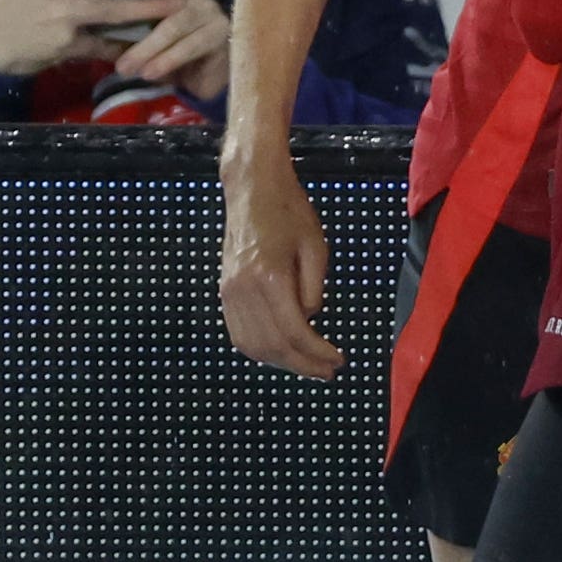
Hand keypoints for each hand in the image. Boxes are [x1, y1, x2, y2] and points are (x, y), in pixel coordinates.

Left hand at [112, 0, 230, 102]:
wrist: (200, 80)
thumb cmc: (165, 48)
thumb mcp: (142, 23)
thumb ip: (123, 1)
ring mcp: (210, 11)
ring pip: (177, 20)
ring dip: (148, 43)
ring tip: (124, 64)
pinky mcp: (221, 35)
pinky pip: (192, 45)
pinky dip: (168, 60)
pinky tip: (149, 73)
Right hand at [219, 146, 341, 377]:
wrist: (252, 190)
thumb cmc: (290, 211)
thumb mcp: (316, 245)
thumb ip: (314, 287)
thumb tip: (310, 320)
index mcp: (269, 277)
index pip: (295, 332)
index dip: (317, 353)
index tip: (338, 361)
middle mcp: (243, 289)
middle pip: (273, 346)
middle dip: (303, 364)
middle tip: (328, 371)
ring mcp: (228, 292)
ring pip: (252, 345)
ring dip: (281, 362)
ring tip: (309, 365)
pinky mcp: (223, 291)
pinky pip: (239, 333)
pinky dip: (261, 350)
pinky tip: (283, 351)